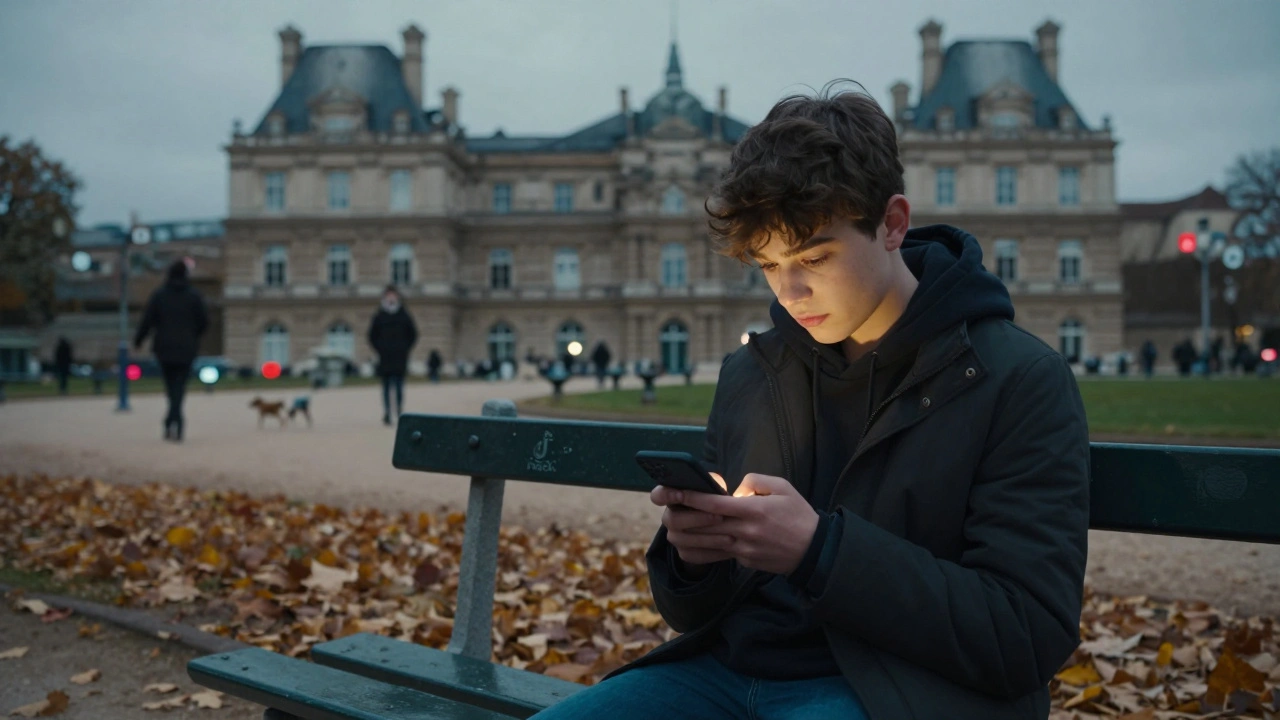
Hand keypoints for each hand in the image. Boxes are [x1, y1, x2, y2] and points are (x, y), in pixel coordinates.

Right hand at [650, 472, 735, 567]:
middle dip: (696, 518)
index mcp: (674, 497)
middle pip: (672, 520)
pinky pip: (693, 556)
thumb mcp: (718, 490)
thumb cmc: (720, 501)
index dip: (665, 495)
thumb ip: (715, 484)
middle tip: (719, 517)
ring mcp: (675, 536)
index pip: (658, 495)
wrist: (727, 527)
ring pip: (682, 540)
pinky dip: (712, 553)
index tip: (680, 495)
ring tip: (730, 537)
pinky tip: (730, 549)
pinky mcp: (685, 552)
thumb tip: (717, 484)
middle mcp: (670, 517)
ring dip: (707, 538)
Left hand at [674, 473, 819, 575]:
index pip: (715, 503)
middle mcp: (746, 531)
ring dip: (684, 535)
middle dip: (680, 515)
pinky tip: (685, 545)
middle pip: (705, 524)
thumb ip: (755, 481)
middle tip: (664, 507)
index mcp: (754, 510)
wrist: (814, 550)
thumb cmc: (798, 514)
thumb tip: (734, 489)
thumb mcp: (783, 487)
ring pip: (706, 543)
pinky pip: (717, 556)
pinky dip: (698, 551)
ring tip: (669, 526)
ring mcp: (744, 549)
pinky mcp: (744, 561)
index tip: (674, 491)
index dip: (691, 497)